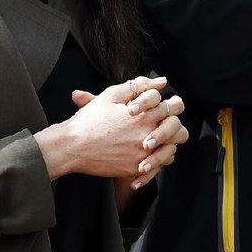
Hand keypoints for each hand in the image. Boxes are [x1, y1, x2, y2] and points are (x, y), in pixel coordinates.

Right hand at [72, 79, 187, 189]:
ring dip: (168, 145)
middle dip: (174, 126)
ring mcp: (143, 154)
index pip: (174, 106)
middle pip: (179, 130)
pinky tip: (146, 156)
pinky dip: (155, 163)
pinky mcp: (135, 169)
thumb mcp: (111, 95)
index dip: (171, 104)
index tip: (162, 107)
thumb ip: (139, 86)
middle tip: (165, 124)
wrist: (72, 146)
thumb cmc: (89, 119)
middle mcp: (148, 135)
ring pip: (171, 151)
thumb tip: (162, 82)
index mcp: (145, 115)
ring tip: (156, 141)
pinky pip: (157, 168)